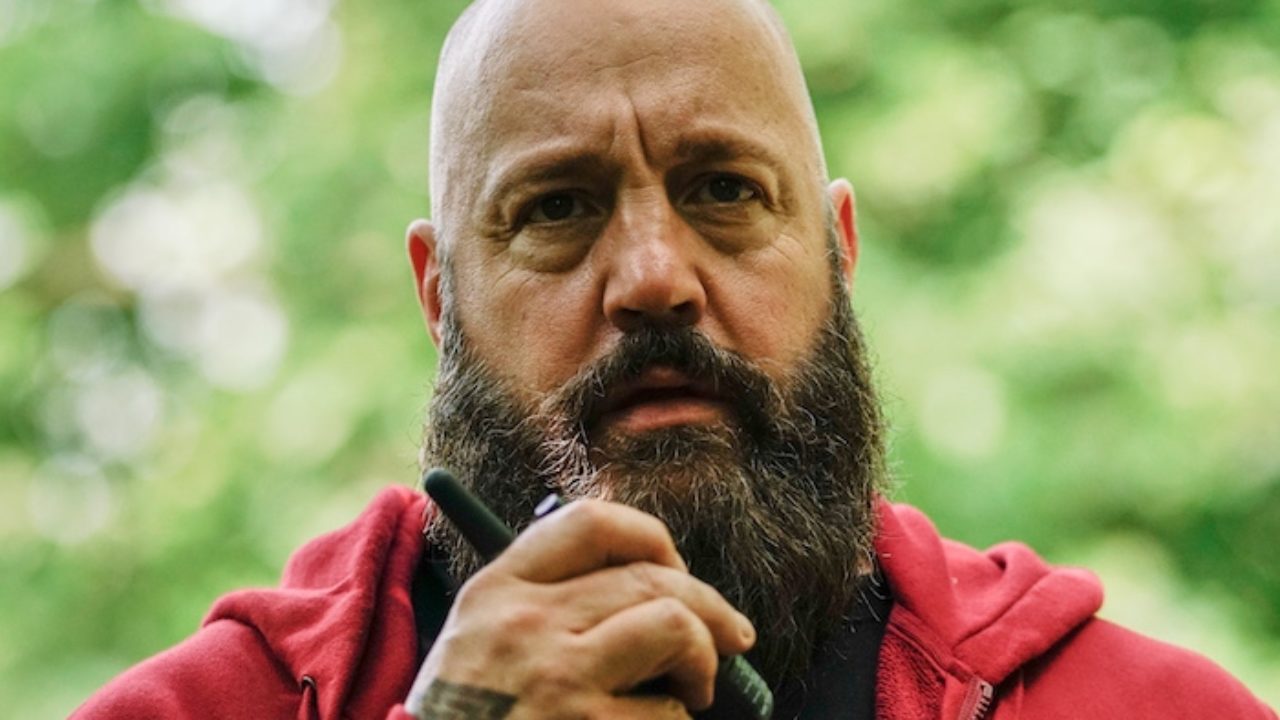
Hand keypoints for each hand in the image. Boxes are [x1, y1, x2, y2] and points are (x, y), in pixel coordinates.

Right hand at [404, 499, 756, 718]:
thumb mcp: (475, 650)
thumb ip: (540, 607)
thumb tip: (647, 585)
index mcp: (496, 592)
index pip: (591, 523)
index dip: (652, 539)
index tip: (676, 571)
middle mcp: (524, 624)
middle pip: (650, 577)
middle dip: (709, 607)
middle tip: (732, 636)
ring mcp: (556, 678)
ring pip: (673, 627)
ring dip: (704, 662)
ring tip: (695, 692)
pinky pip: (668, 712)